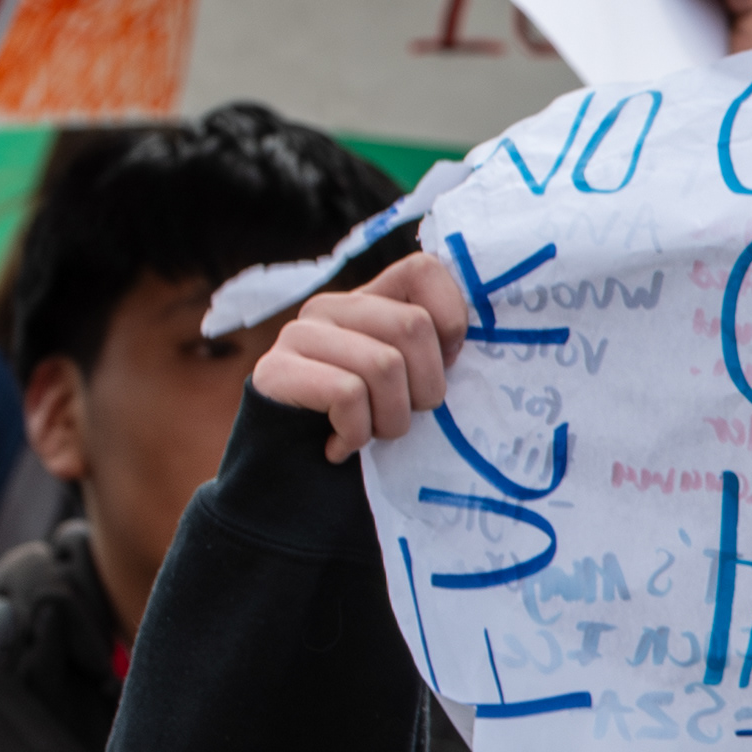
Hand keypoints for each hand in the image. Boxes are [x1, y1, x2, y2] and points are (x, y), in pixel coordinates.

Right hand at [251, 253, 468, 461]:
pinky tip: (342, 445)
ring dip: (391, 419)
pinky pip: (347, 392)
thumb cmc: (370, 431)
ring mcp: (298, 334)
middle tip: (404, 418)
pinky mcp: (274, 370)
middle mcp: (332, 307)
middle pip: (413, 326)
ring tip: (372, 435)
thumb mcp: (414, 385)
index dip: (451, 319)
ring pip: (384, 364)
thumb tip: (478, 342)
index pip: (424, 270)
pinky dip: (356, 431)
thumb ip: (436, 352)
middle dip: (426, 389)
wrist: (297, 482)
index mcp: (371, 301)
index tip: (448, 365)